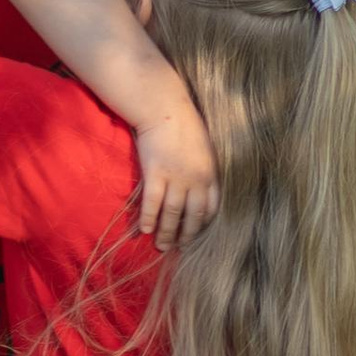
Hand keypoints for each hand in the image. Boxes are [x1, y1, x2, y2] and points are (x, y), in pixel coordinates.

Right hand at [131, 96, 217, 249]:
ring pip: (173, 214)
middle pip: (193, 215)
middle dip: (185, 235)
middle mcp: (196, 179)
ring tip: (161, 247)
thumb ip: (205, 170)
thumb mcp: (205, 149)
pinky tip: (145, 230)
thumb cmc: (185, 125)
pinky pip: (153, 203)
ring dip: (167, 233)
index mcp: (211, 173)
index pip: (211, 208)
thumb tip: (199, 189)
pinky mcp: (155, 173)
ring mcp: (176, 177)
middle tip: (178, 248)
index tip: (195, 235)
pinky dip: (149, 218)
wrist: (164, 107)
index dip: (202, 225)